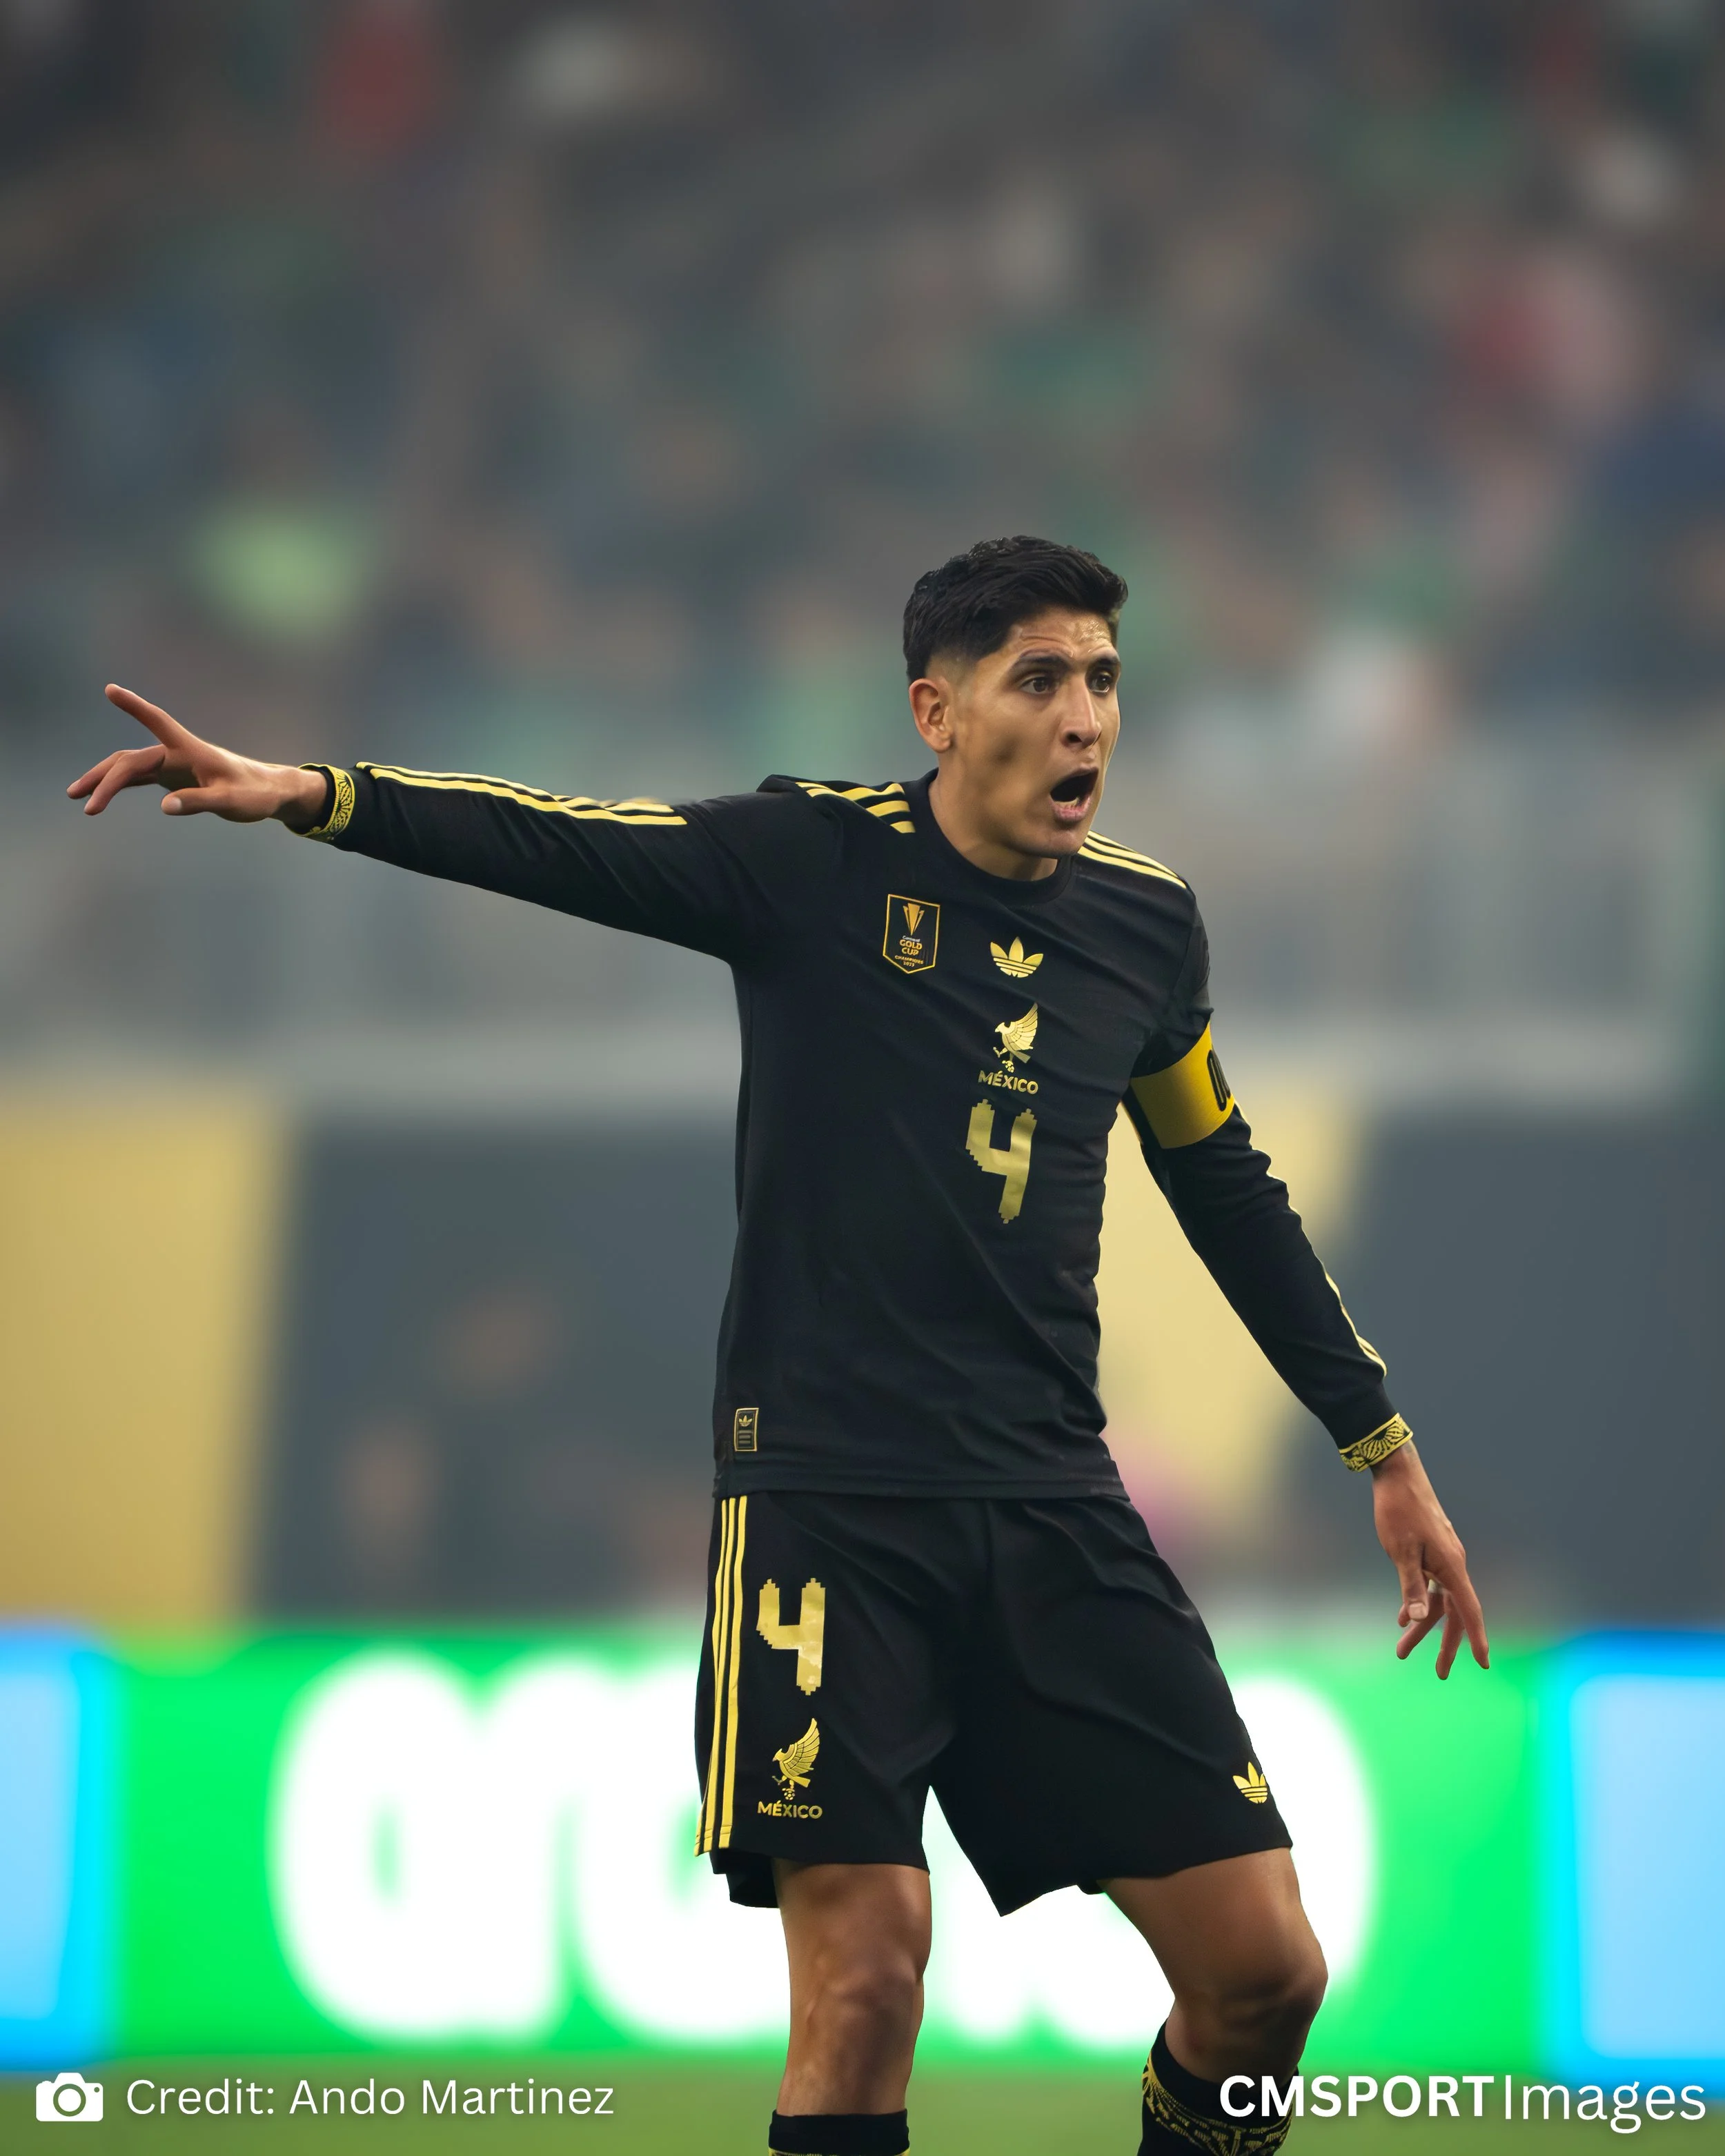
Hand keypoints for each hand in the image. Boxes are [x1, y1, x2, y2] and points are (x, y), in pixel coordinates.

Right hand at [67, 685, 327, 827]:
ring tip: (75, 796)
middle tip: (84, 802)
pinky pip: (136, 778)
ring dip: (103, 780)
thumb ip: (200, 802)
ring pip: (128, 768)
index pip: (158, 721)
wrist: (267, 793)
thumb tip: (165, 807)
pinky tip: (98, 797)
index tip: (110, 689)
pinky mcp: (170, 778)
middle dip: (105, 778)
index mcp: (191, 750)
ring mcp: (170, 765)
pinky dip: (117, 786)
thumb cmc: (254, 794)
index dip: (135, 707)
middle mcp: (175, 754)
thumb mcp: (231, 802)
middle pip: (130, 759)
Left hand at [1371, 1440, 1488, 1677]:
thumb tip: (1415, 1618)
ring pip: (1437, 1601)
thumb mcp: (1400, 1551)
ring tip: (1402, 1651)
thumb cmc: (1399, 1511)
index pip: (1468, 1610)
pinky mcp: (1431, 1552)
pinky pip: (1429, 1586)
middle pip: (1454, 1612)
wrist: (1397, 1474)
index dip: (1476, 1637)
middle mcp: (1452, 1565)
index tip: (1484, 1663)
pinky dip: (1417, 1602)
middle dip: (1446, 1644)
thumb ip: (1409, 1586)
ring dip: (1422, 1625)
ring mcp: (1442, 1558)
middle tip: (1440, 1674)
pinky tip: (1400, 1616)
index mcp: (1451, 1567)